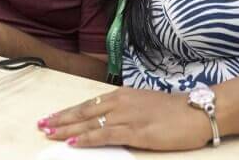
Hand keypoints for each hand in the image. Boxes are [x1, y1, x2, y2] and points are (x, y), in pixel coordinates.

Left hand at [37, 87, 212, 150]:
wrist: (197, 111)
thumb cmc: (173, 110)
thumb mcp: (143, 104)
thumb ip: (124, 110)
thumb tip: (107, 120)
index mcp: (121, 95)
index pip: (88, 104)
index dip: (68, 112)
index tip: (52, 117)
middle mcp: (119, 102)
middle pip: (83, 112)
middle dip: (60, 119)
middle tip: (41, 124)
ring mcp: (126, 116)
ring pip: (89, 123)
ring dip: (66, 129)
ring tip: (49, 133)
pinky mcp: (135, 131)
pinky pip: (104, 135)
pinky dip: (86, 139)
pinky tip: (72, 143)